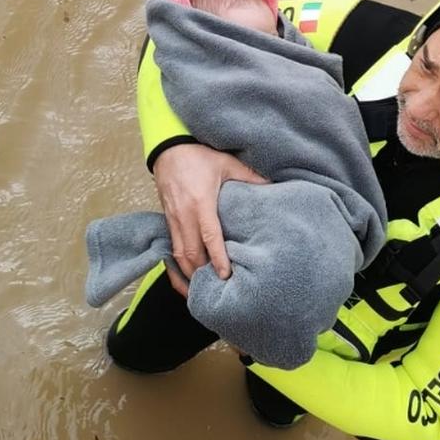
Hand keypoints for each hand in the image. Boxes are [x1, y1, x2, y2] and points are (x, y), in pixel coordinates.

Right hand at [153, 143, 269, 296]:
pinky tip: (185, 278)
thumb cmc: (198, 155)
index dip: (217, 258)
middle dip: (203, 274)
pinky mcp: (166, 220)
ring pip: (178, 255)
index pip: (209, 237)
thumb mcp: (227, 163)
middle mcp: (184, 215)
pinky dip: (176, 267)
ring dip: (189, 275)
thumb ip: (249, 176)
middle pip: (191, 253)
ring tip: (202, 291)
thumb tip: (272, 186)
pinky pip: (170, 249)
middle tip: (217, 291)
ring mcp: (172, 219)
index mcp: (201, 203)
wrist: (168, 147)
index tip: (226, 275)